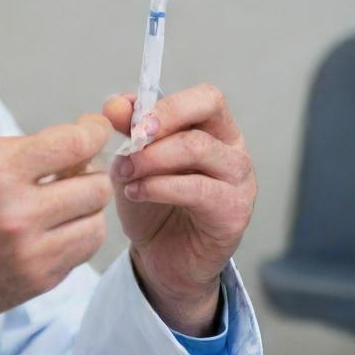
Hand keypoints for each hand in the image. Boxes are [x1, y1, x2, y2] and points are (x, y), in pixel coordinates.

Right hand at [0, 114, 112, 354]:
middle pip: (95, 185)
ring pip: (97, 222)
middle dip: (89, 173)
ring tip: (62, 203)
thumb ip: (25, 149)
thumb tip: (80, 138)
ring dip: (85, 208)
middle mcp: (18, 213)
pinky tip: (52, 228)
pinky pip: (83, 250)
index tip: (94, 129)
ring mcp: (31, 252)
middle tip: (72, 172)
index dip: (93, 131)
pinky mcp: (40, 280)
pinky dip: (75, 234)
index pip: (73, 144)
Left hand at [102, 84, 256, 333]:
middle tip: (127, 143)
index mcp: (213, 129)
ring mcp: (239, 182)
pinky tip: (135, 192)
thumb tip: (116, 103)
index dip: (168, 104)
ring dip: (152, 157)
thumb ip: (128, 129)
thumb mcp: (133, 158)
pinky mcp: (233, 213)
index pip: (206, 97)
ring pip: (199, 149)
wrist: (160, 256)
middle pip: (204, 118)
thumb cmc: (151, 200)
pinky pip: (197, 189)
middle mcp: (233, 150)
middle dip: (158, 125)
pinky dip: (158, 186)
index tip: (131, 119)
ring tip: (122, 171)